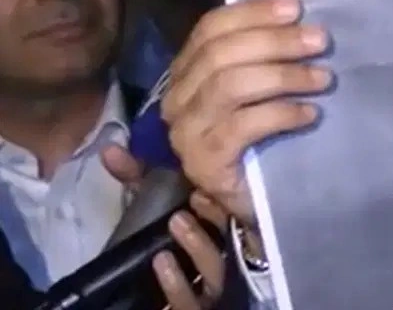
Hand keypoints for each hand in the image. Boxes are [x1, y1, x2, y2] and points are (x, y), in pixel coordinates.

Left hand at [101, 144, 225, 308]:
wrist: (140, 295)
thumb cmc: (156, 240)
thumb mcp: (147, 210)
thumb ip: (135, 181)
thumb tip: (110, 149)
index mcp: (217, 234)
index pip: (233, 217)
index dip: (223, 201)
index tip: (204, 185)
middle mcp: (220, 261)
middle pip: (231, 241)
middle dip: (216, 218)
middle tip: (196, 198)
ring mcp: (208, 290)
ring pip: (216, 273)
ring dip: (199, 247)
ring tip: (176, 224)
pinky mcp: (192, 308)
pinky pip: (190, 303)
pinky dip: (177, 284)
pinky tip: (161, 263)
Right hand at [161, 0, 331, 225]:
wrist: (258, 199)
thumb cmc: (264, 135)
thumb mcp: (261, 87)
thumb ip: (264, 54)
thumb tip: (299, 18)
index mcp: (186, 71)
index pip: (211, 28)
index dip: (252, 12)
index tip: (295, 7)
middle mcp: (176, 99)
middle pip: (221, 54)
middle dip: (276, 42)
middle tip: (320, 41)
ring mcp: (185, 133)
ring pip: (229, 86)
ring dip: (284, 76)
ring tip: (324, 78)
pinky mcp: (203, 163)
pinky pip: (241, 127)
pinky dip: (281, 113)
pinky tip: (310, 113)